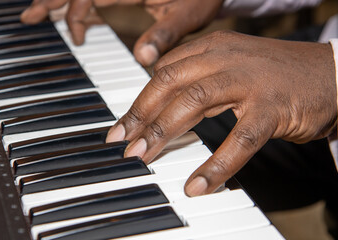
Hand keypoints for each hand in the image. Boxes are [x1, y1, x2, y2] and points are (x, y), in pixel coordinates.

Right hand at [21, 0, 222, 65]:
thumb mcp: (188, 15)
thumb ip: (164, 34)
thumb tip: (142, 57)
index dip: (73, 10)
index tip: (69, 33)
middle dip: (53, 0)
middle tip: (31, 15)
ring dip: (64, 3)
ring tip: (43, 15)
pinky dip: (84, 8)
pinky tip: (79, 21)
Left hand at [106, 31, 336, 196]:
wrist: (329, 74)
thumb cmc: (273, 74)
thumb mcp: (229, 67)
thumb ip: (197, 81)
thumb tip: (162, 107)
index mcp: (212, 48)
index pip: (164, 72)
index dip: (140, 101)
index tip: (123, 126)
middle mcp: (225, 58)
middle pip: (170, 83)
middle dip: (141, 115)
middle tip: (122, 143)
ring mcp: (249, 81)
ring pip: (195, 102)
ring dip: (164, 132)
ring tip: (143, 157)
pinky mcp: (272, 107)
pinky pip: (239, 139)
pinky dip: (216, 164)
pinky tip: (198, 184)